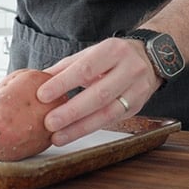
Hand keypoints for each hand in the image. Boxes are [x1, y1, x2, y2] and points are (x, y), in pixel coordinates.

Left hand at [36, 38, 162, 145]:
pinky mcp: (137, 106)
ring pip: (107, 113)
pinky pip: (112, 121)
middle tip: (49, 123)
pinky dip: (90, 128)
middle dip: (72, 112)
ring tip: (58, 137)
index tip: (41, 96)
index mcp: (113, 51)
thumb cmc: (113, 56)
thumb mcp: (91, 54)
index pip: (85, 69)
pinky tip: (73, 134)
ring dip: (80, 128)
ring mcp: (137, 90)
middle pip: (99, 95)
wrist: (151, 58)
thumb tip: (37, 79)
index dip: (63, 84)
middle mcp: (129, 69)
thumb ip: (66, 67)